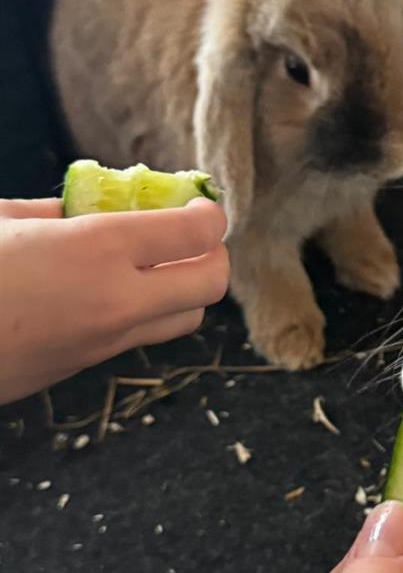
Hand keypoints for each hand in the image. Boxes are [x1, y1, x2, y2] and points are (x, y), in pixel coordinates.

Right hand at [0, 198, 228, 404]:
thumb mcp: (2, 221)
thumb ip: (58, 211)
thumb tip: (90, 206)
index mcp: (97, 250)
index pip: (197, 234)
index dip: (209, 214)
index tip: (198, 204)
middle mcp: (115, 300)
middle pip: (211, 283)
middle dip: (211, 255)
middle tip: (188, 236)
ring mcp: (102, 342)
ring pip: (184, 318)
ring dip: (183, 289)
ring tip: (154, 264)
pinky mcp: (81, 368)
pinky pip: (138, 338)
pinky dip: (144, 312)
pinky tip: (110, 291)